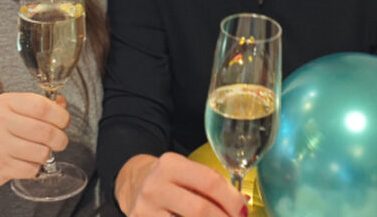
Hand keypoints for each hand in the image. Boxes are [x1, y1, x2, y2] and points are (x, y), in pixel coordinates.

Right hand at [0, 92, 70, 194]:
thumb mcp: (8, 110)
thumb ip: (36, 105)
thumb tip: (62, 104)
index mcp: (5, 103)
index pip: (42, 106)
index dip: (61, 115)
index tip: (64, 121)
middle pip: (46, 131)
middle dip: (61, 138)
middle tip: (60, 141)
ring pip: (42, 152)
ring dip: (47, 154)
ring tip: (41, 151)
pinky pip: (31, 169)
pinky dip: (35, 168)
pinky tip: (28, 162)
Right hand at [116, 152, 247, 216]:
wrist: (133, 185)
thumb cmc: (170, 181)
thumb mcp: (185, 172)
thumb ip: (211, 185)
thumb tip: (242, 204)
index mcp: (171, 164)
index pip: (209, 181)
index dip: (231, 199)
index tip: (243, 211)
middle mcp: (155, 186)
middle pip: (200, 209)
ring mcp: (145, 210)